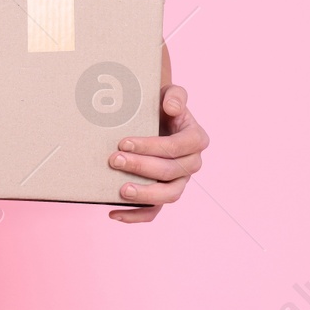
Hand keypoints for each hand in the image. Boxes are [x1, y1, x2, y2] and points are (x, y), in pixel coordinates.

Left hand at [107, 47, 207, 222]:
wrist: (154, 118)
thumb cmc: (161, 106)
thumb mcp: (170, 94)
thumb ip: (176, 95)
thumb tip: (171, 107)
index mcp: (196, 139)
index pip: (177, 147)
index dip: (151, 147)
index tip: (124, 142)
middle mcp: (191, 163)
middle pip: (170, 172)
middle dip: (141, 167)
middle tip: (114, 160)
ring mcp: (179, 182)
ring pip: (168, 195)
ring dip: (144, 194)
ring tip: (121, 189)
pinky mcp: (163, 194)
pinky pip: (154, 212)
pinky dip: (135, 215)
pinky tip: (113, 213)